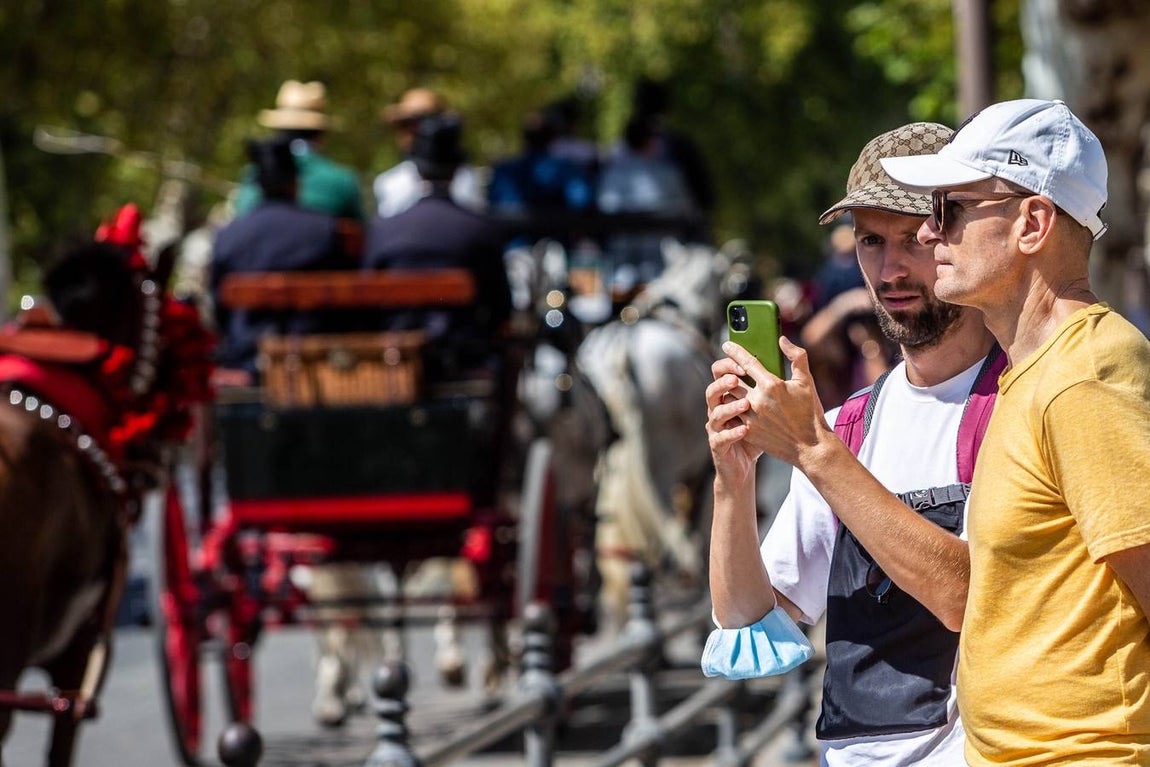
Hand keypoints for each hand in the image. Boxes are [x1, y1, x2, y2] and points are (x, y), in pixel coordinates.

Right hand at [705, 355, 760, 482]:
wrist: (752, 462)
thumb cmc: (764, 429)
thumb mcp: (768, 405)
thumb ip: (771, 382)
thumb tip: (783, 353)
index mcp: (728, 396)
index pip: (720, 374)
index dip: (728, 366)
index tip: (743, 361)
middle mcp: (718, 409)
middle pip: (712, 391)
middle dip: (723, 383)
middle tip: (737, 379)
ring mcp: (717, 428)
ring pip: (715, 414)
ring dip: (729, 407)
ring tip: (746, 404)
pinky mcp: (719, 446)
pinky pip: (721, 438)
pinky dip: (732, 433)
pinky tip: (745, 429)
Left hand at [722, 336, 831, 469]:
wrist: (810, 447)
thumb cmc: (810, 412)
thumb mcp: (806, 381)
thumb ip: (796, 356)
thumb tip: (782, 340)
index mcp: (771, 384)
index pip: (746, 362)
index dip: (735, 351)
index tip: (727, 345)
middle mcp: (757, 400)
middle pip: (732, 380)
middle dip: (729, 374)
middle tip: (729, 369)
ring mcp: (751, 417)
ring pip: (729, 398)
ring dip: (730, 392)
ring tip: (733, 388)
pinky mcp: (748, 431)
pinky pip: (732, 415)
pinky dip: (733, 409)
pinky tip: (735, 405)